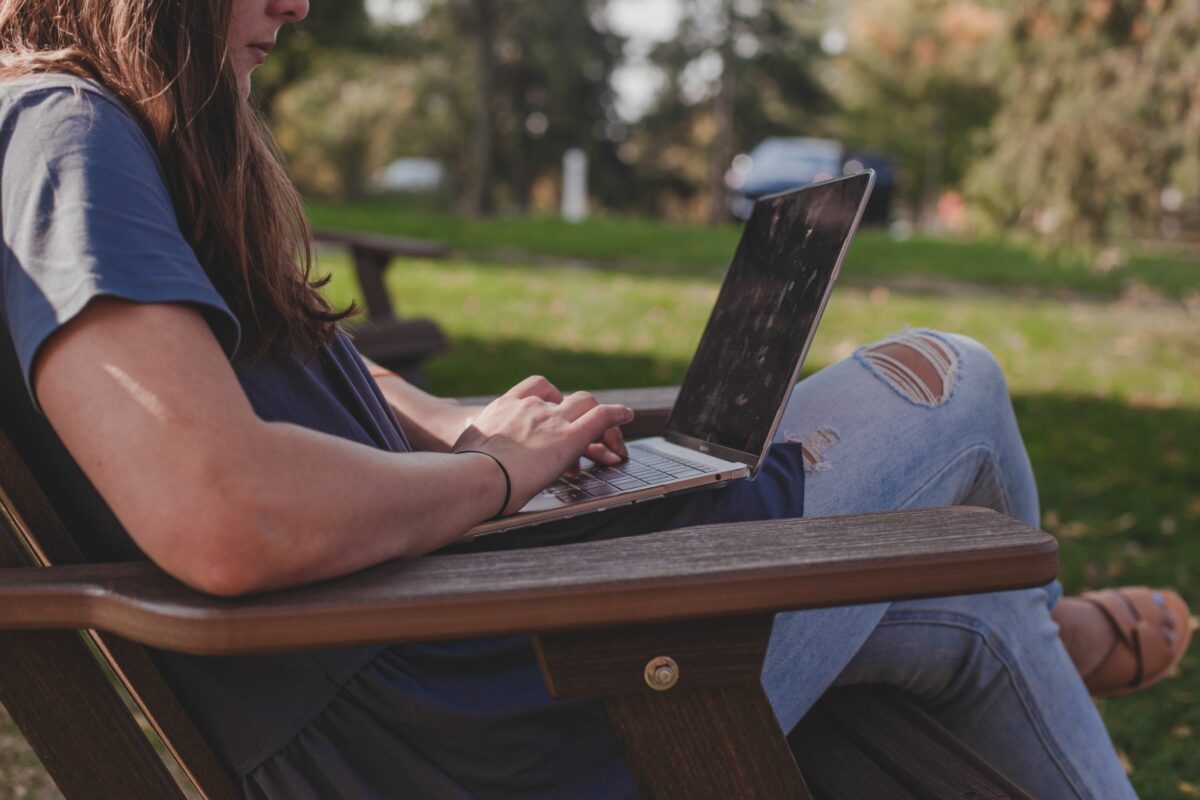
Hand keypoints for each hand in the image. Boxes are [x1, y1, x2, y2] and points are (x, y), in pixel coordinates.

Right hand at [452, 376, 633, 513]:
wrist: (476, 476)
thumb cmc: (462, 472)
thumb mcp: (463, 452)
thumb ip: (472, 450)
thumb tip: (457, 465)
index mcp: (502, 408)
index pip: (532, 392)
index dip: (546, 401)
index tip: (551, 416)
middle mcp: (529, 407)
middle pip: (562, 397)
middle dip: (574, 413)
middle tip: (580, 438)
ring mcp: (551, 419)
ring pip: (585, 404)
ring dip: (599, 419)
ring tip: (610, 439)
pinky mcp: (570, 437)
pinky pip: (602, 416)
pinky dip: (617, 415)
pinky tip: (628, 416)